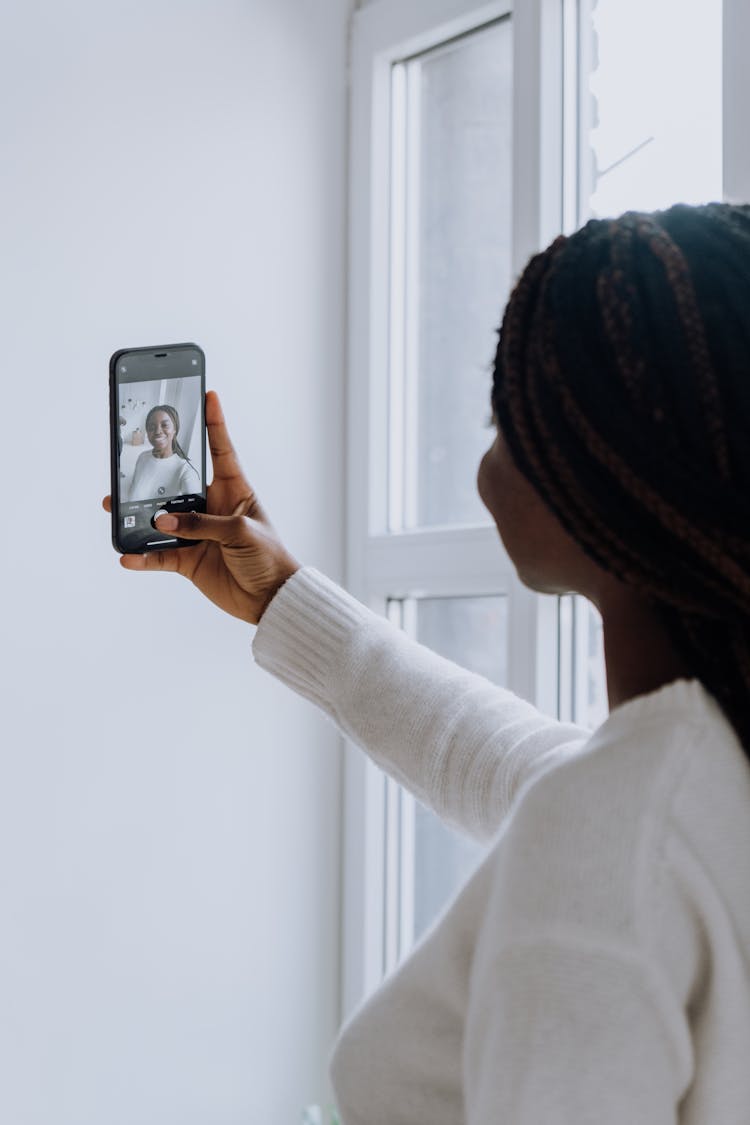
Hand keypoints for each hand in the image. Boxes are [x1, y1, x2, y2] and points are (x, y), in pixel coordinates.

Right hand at [103, 390, 299, 624]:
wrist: (273, 599)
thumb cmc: (270, 557)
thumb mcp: (240, 532)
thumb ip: (200, 523)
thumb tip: (162, 520)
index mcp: (235, 490)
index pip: (222, 449)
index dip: (214, 422)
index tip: (208, 393)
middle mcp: (213, 507)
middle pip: (177, 483)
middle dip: (153, 472)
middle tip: (128, 459)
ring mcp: (198, 533)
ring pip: (161, 519)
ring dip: (137, 515)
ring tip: (113, 506)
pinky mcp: (190, 560)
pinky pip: (160, 556)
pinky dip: (143, 557)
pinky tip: (127, 556)